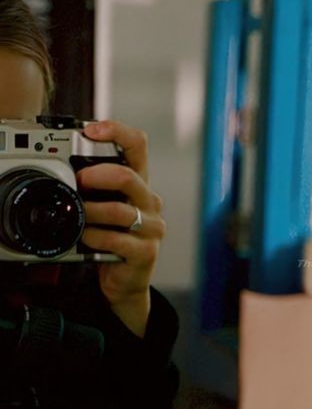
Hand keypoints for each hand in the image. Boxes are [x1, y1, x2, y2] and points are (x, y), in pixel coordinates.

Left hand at [78, 119, 165, 333]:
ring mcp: (151, 227)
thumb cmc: (113, 236)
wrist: (126, 278)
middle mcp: (150, 201)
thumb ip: (95, 184)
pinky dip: (95, 237)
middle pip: (128, 176)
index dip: (116, 132)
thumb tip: (64, 164)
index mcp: (139, 183)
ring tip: (79, 216)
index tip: (91, 131)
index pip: (138, 145)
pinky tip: (87, 238)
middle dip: (96, 175)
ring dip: (91, 211)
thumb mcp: (106, 204)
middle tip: (78, 182)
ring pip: (119, 210)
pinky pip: (116, 239)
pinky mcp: (146, 251)